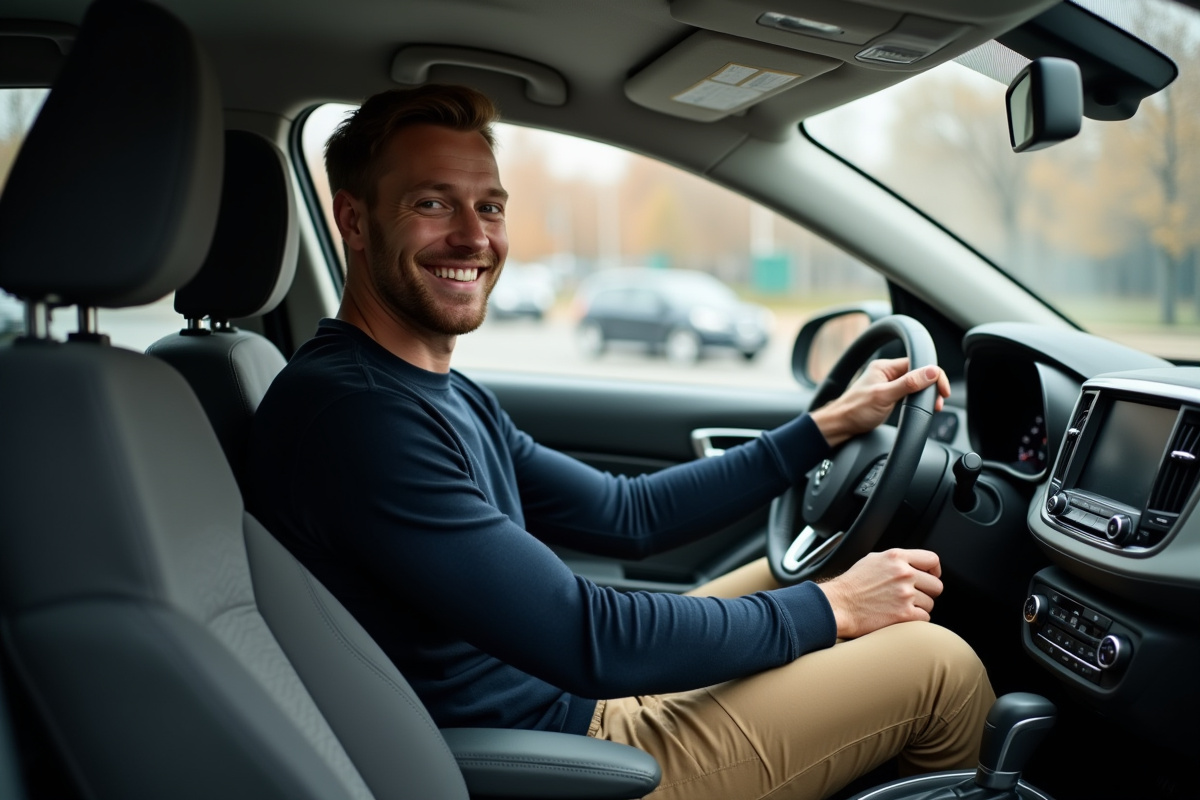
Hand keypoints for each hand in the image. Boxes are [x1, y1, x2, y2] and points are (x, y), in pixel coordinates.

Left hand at [809, 358, 949, 447]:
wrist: (840, 426)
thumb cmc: (855, 410)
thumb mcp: (884, 396)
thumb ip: (908, 384)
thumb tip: (931, 371)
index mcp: (885, 367)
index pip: (918, 363)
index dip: (934, 376)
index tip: (942, 391)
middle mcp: (887, 373)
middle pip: (919, 374)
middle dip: (931, 387)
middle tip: (937, 403)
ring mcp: (888, 385)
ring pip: (915, 385)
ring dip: (925, 394)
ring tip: (932, 407)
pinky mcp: (889, 397)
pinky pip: (909, 394)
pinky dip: (917, 400)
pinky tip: (920, 407)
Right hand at [816, 549, 943, 637]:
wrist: (838, 605)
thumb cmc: (851, 585)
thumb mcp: (872, 560)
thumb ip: (896, 560)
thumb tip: (913, 565)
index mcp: (896, 557)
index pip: (931, 560)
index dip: (935, 570)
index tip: (931, 576)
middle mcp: (903, 574)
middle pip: (936, 585)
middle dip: (927, 592)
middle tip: (915, 596)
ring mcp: (905, 594)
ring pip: (930, 603)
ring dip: (919, 607)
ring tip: (901, 607)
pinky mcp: (904, 614)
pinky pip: (925, 618)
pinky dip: (916, 620)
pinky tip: (901, 617)